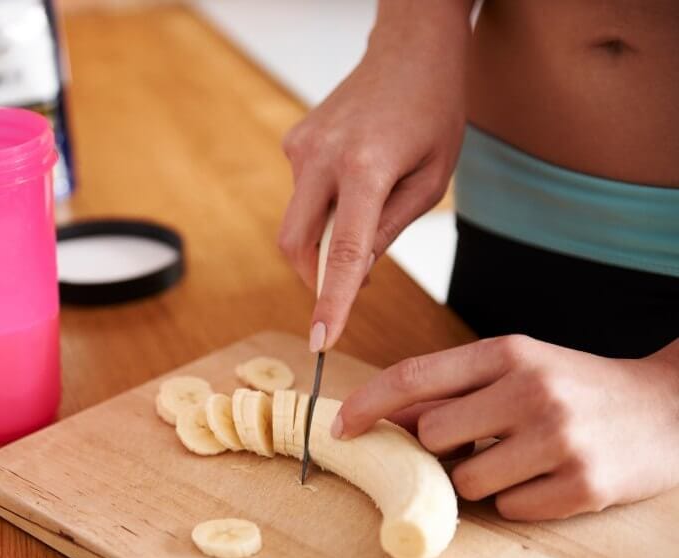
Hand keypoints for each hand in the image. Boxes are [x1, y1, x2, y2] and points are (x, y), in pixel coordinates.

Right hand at [278, 1, 471, 351]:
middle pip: (296, 244)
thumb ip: (390, 230)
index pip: (344, 253)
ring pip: (297, 222)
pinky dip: (323, 207)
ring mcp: (301, 148)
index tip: (321, 341)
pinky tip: (354, 180)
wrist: (408, 48)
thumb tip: (355, 274)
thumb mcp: (432, 179)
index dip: (332, 302)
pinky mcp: (293, 142)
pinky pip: (301, 195)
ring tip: (366, 210)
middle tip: (344, 287)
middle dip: (313, 277)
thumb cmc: (432, 110)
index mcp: (366, 167)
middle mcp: (322, 157)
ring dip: (324, 238)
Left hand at [332, 335, 678, 519]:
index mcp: (507, 352)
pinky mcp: (584, 486)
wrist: (667, 407)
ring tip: (520, 459)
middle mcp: (532, 390)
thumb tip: (386, 417)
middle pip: (433, 435)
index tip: (339, 429)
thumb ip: (452, 387)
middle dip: (441, 448)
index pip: (413, 376)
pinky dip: (518, 501)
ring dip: (480, 479)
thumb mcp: (515, 368)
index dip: (367, 405)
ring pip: (467, 481)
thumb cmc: (573, 386)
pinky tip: (548, 478)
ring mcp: (560, 439)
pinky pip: (510, 510)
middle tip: (476, 441)